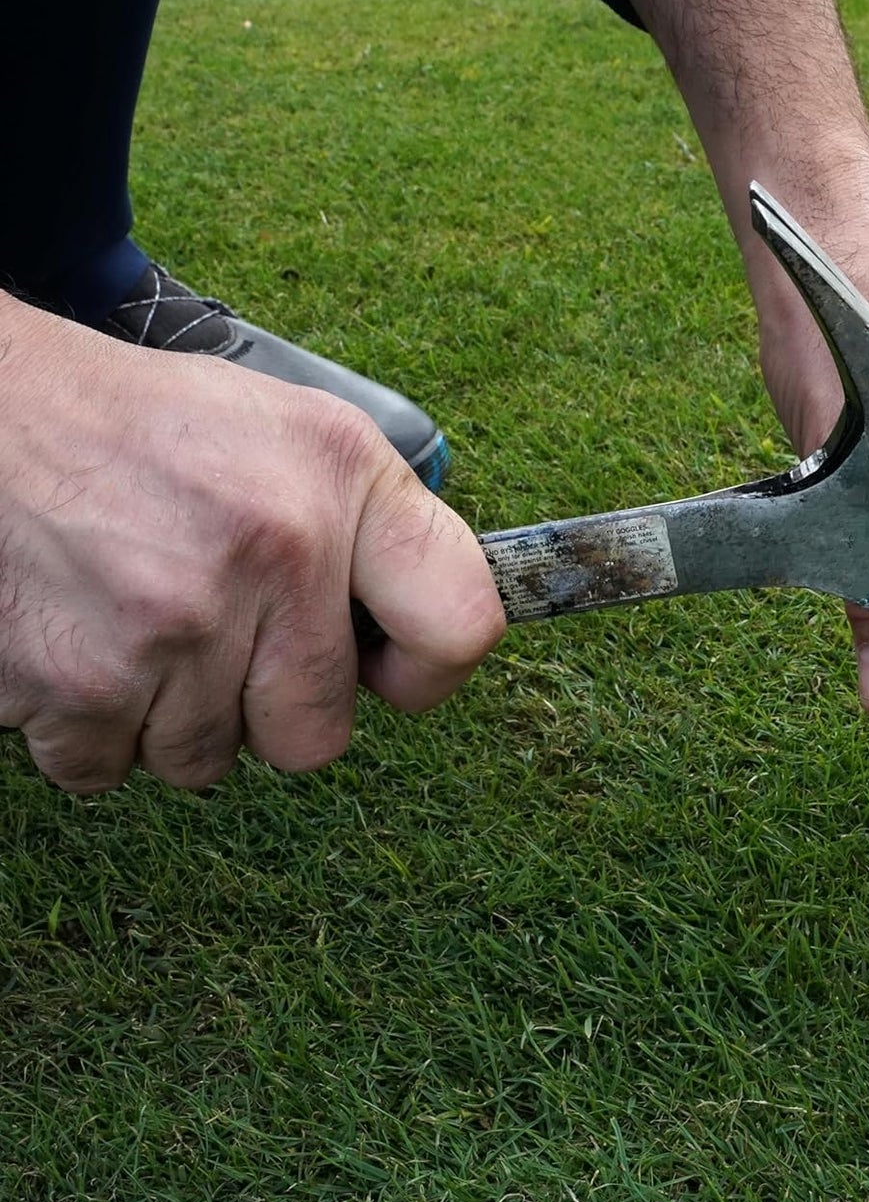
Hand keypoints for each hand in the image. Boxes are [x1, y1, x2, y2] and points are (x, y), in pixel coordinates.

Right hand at [0, 296, 504, 792]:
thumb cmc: (150, 432)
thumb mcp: (296, 433)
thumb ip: (377, 529)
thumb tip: (421, 642)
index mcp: (340, 480)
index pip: (461, 627)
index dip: (428, 673)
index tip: (389, 672)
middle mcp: (271, 551)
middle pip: (315, 737)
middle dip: (272, 708)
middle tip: (226, 639)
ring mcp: (171, 624)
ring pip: (205, 762)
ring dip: (174, 717)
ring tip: (144, 624)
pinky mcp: (74, 680)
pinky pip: (108, 769)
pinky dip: (92, 729)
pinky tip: (86, 644)